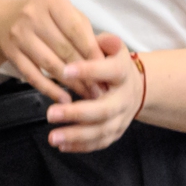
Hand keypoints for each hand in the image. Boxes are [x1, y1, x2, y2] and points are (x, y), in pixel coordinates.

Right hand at [0, 0, 106, 104]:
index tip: (107, 71)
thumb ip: (84, 32)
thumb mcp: (64, 14)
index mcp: (53, 1)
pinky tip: (63, 99)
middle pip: (65, 49)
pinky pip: (33, 75)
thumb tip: (105, 61)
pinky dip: (49, 89)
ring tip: (87, 95)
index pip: (77, 31)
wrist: (2, 19)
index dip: (93, 53)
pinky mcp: (9, 51)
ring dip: (71, 83)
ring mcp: (18, 34)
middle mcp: (33, 15)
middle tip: (100, 89)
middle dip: (85, 72)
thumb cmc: (44, 17)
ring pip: (50, 64)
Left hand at [44, 34, 140, 152]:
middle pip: (103, 109)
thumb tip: (98, 39)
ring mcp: (120, 118)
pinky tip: (61, 146)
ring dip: (76, 136)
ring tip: (52, 137)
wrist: (136, 88)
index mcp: (122, 73)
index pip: (109, 71)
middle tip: (50, 113)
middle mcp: (124, 99)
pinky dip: (80, 147)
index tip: (65, 70)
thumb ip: (103, 42)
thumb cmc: (113, 63)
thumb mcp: (112, 47)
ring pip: (100, 131)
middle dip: (76, 113)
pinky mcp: (114, 133)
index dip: (89, 71)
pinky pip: (99, 143)